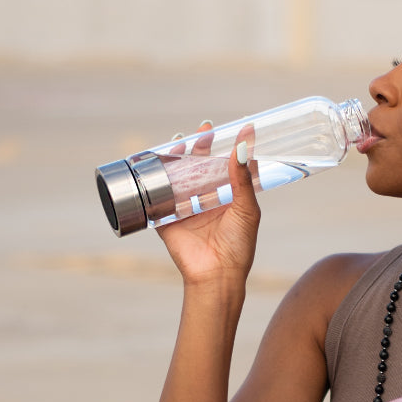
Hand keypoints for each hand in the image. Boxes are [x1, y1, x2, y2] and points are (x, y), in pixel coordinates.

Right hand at [155, 122, 261, 285]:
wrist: (216, 274)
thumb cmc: (238, 246)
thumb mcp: (247, 210)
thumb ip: (243, 179)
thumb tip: (240, 147)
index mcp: (228, 198)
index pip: (230, 167)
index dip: (232, 148)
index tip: (241, 127)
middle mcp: (207, 200)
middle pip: (202, 166)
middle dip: (202, 146)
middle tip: (205, 128)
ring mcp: (186, 207)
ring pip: (179, 176)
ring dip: (178, 157)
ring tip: (181, 140)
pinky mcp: (167, 218)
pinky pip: (158, 195)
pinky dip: (155, 178)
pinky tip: (156, 161)